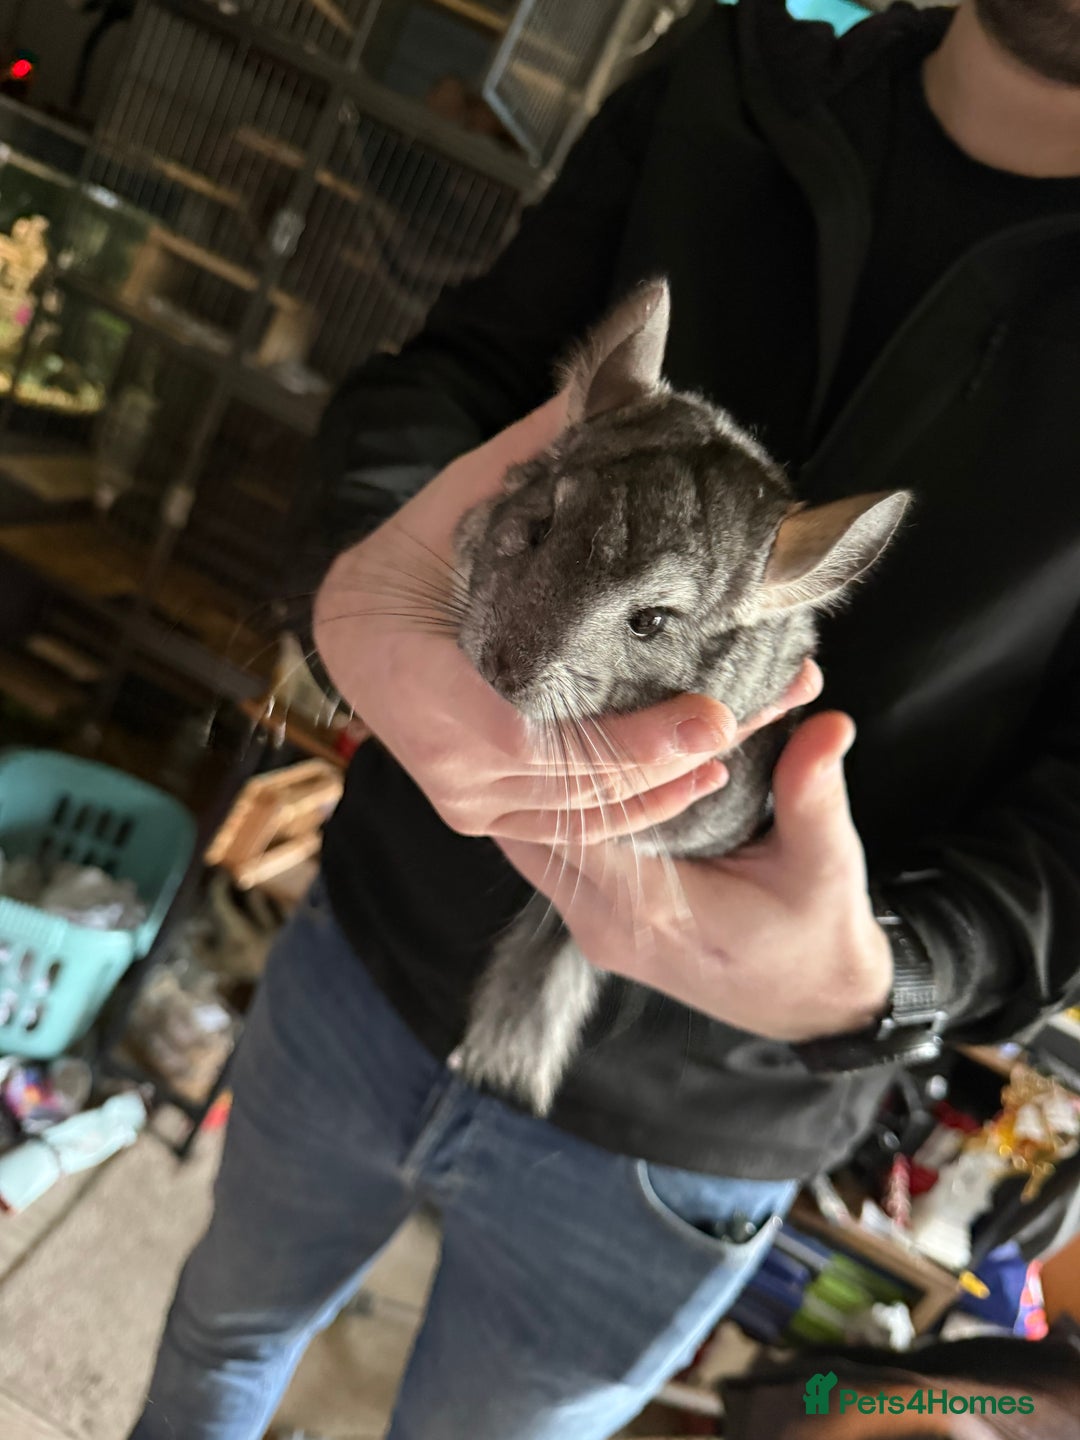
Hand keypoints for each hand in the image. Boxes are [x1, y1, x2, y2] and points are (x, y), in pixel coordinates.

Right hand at [314, 395, 818, 844]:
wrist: (360, 616)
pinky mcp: (490, 811)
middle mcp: (449, 768)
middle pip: (575, 791)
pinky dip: (635, 809)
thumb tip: (636, 331)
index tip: (710, 716)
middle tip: (752, 717)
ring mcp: (468, 799)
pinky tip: (694, 779)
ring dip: (666, 792)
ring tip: (739, 747)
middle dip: (672, 763)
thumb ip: (551, 437)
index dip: (625, 741)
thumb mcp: (476, 489)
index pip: (533, 741)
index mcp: (430, 696)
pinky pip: (572, 826)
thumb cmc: (425, 549)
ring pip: (582, 818)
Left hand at [500, 711, 893, 1041]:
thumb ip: (814, 790)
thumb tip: (831, 723)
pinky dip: (556, 819)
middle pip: (532, 835)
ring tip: (537, 719)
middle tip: (532, 697)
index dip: (563, 759)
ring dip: (536, 793)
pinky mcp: (601, 926)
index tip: (563, 700)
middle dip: (531, 769)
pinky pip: (558, 864)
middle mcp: (608, 925)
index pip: (573, 824)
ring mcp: (598, 931)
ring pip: (535, 851)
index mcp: (653, 909)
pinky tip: (561, 770)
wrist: (814, 1005)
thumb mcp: (824, 860)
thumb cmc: (818, 936)